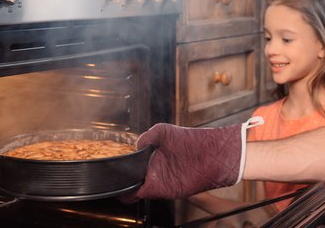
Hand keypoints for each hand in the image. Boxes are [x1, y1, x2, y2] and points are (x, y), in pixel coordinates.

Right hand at [120, 123, 244, 199]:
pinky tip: (129, 185)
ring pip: (133, 189)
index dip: (120, 167)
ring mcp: (158, 180)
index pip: (131, 166)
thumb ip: (149, 135)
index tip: (111, 165)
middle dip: (118, 179)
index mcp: (152, 157)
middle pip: (129, 179)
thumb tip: (137, 145)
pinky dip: (132, 193)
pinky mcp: (164, 189)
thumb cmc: (193, 140)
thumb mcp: (166, 131)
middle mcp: (153, 170)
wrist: (213, 153)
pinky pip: (143, 194)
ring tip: (117, 179)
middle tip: (111, 174)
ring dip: (123, 187)